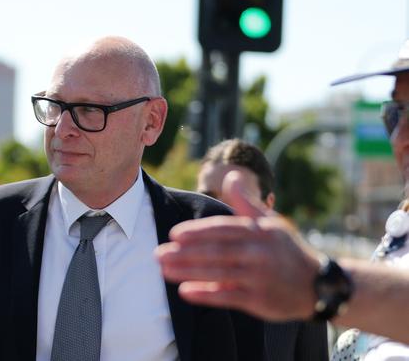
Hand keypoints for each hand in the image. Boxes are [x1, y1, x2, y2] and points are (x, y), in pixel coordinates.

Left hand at [156, 170, 321, 320]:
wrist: (317, 285)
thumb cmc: (285, 250)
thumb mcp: (271, 222)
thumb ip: (246, 202)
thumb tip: (231, 175)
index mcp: (258, 231)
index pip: (222, 229)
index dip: (197, 231)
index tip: (174, 234)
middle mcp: (258, 253)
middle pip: (216, 251)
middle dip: (184, 253)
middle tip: (157, 254)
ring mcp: (259, 277)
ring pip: (218, 273)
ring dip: (188, 271)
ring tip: (164, 270)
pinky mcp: (259, 300)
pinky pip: (228, 296)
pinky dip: (206, 294)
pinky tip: (185, 291)